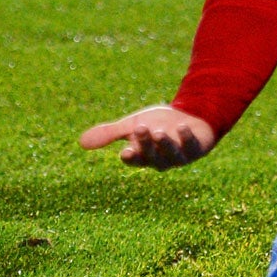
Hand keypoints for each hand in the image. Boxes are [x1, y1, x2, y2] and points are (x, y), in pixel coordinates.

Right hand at [79, 105, 218, 169]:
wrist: (188, 116)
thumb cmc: (157, 124)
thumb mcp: (132, 126)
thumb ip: (109, 134)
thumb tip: (80, 142)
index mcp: (144, 155)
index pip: (135, 159)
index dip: (131, 156)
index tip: (125, 151)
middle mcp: (161, 159)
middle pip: (152, 156)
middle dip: (146, 143)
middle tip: (141, 128)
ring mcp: (180, 155)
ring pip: (171, 155)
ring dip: (165, 144)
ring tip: (159, 132)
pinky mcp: (196, 148)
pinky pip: (192, 146)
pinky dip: (187, 137)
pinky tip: (182, 126)